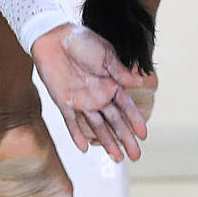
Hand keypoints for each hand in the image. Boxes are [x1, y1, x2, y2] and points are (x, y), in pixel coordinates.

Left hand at [31, 24, 148, 161]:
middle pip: (115, 121)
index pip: (126, 107)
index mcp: (111, 84)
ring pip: (97, 126)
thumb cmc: (82, 41)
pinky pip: (71, 122)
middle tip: (136, 156)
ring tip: (118, 159)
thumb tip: (139, 84)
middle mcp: (99, 96)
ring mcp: (82, 101)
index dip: (135, 121)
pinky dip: (77, 135)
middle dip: (125, 138)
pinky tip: (84, 149)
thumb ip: (119, 72)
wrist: (54, 37)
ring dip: (107, 142)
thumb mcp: (105, 54)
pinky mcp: (64, 102)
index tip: (144, 135)